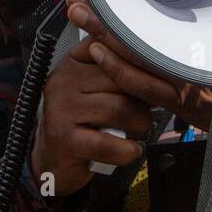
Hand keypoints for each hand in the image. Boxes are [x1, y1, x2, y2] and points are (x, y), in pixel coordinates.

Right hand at [33, 29, 152, 197]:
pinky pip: (109, 142)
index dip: (140, 67)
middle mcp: (63, 80)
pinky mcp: (65, 140)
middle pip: (121, 80)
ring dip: (139, 124)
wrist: (53, 159)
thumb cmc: (81, 121)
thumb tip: (156, 59)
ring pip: (120, 108)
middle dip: (143, 99)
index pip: (114, 51)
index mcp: (72, 62)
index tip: (159, 78)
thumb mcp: (93, 87)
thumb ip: (116, 69)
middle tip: (148, 111)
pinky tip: (129, 149)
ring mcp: (62, 109)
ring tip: (137, 130)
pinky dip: (127, 150)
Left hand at [65, 0, 211, 165]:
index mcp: (201, 34)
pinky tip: (95, 55)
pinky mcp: (175, 101)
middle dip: (106, 10)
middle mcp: (189, 54)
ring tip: (79, 15)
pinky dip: (117, 69)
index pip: (156, 10)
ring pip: (135, 54)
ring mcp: (180, 79)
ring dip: (102, 34)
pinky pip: (141, 86)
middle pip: (139, 27)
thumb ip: (203, 22)